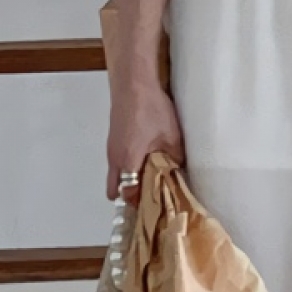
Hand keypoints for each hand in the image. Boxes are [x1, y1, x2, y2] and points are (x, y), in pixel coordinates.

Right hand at [106, 80, 184, 201]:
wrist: (133, 83)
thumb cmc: (150, 109)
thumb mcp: (172, 136)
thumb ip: (175, 158)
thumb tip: (179, 172)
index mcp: (127, 161)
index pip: (128, 194)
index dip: (141, 204)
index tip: (156, 208)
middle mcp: (115, 158)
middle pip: (117, 188)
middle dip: (132, 195)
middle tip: (151, 197)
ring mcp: (112, 148)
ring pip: (117, 175)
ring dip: (131, 179)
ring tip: (152, 179)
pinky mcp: (114, 138)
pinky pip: (118, 162)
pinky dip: (129, 166)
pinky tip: (147, 158)